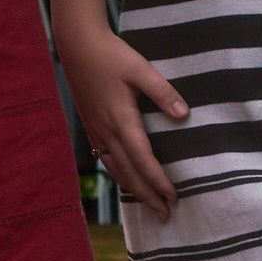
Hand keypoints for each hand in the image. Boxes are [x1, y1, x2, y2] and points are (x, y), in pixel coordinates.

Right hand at [54, 21, 186, 219]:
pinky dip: (118, 174)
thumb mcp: (140, 69)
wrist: (77, 45)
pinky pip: (105, 158)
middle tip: (164, 215)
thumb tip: (184, 115)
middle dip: (146, 195)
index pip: (142, 159)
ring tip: (147, 204)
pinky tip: (125, 178)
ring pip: (114, 168)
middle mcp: (106, 130)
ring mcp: (96, 129)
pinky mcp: (91, 125)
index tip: (174, 196)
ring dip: (132, 189)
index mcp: (120, 119)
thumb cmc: (111, 54)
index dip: (158, 180)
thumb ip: (163, 92)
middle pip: (128, 172)